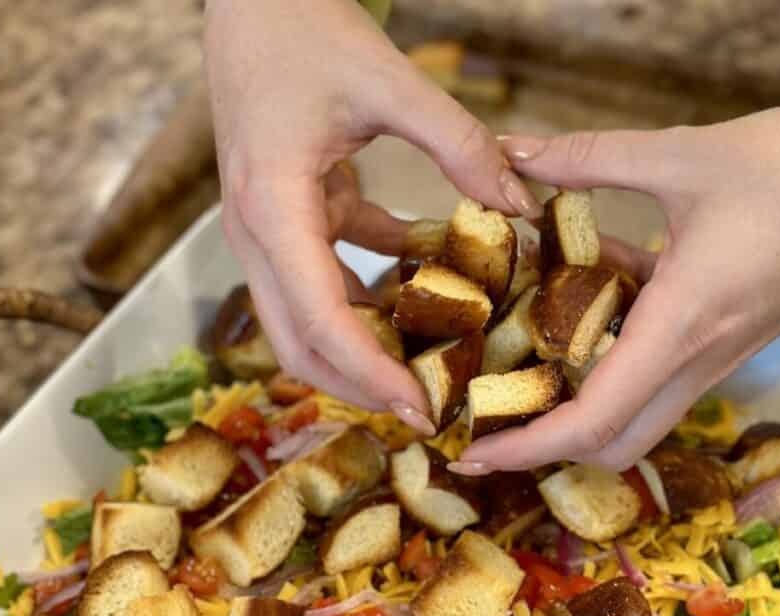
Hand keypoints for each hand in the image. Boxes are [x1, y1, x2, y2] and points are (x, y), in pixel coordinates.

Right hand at [204, 0, 541, 431]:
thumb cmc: (305, 29)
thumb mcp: (388, 81)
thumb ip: (458, 143)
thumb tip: (521, 203)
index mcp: (273, 208)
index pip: (320, 319)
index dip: (370, 373)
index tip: (420, 410)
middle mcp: (257, 235)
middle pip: (299, 344)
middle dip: (358, 387)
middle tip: (424, 414)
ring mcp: (266, 233)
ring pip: (307, 323)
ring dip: (363, 351)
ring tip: (428, 371)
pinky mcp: (286, 221)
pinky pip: (326, 279)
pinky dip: (370, 298)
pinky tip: (425, 294)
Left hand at [455, 98, 779, 472]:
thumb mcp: (685, 155)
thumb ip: (589, 158)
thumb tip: (514, 155)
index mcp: (680, 328)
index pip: (591, 422)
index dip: (525, 447)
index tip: (470, 453)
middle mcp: (699, 360)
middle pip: (615, 446)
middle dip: (548, 450)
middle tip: (491, 424)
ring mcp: (720, 358)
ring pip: (640, 419)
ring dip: (581, 413)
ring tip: (523, 374)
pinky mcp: (732, 341)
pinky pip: (664, 377)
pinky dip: (616, 363)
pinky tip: (591, 304)